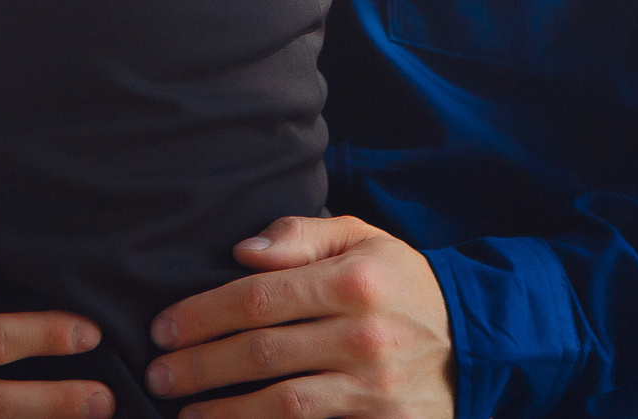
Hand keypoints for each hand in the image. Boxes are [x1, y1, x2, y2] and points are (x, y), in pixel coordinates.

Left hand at [145, 217, 451, 418]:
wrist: (478, 340)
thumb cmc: (401, 284)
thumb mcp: (362, 238)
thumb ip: (300, 236)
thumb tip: (241, 251)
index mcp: (354, 281)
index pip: (259, 297)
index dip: (203, 315)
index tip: (162, 328)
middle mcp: (366, 336)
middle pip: (262, 353)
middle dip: (200, 366)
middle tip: (158, 374)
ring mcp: (378, 389)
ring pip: (284, 405)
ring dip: (226, 412)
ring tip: (186, 412)